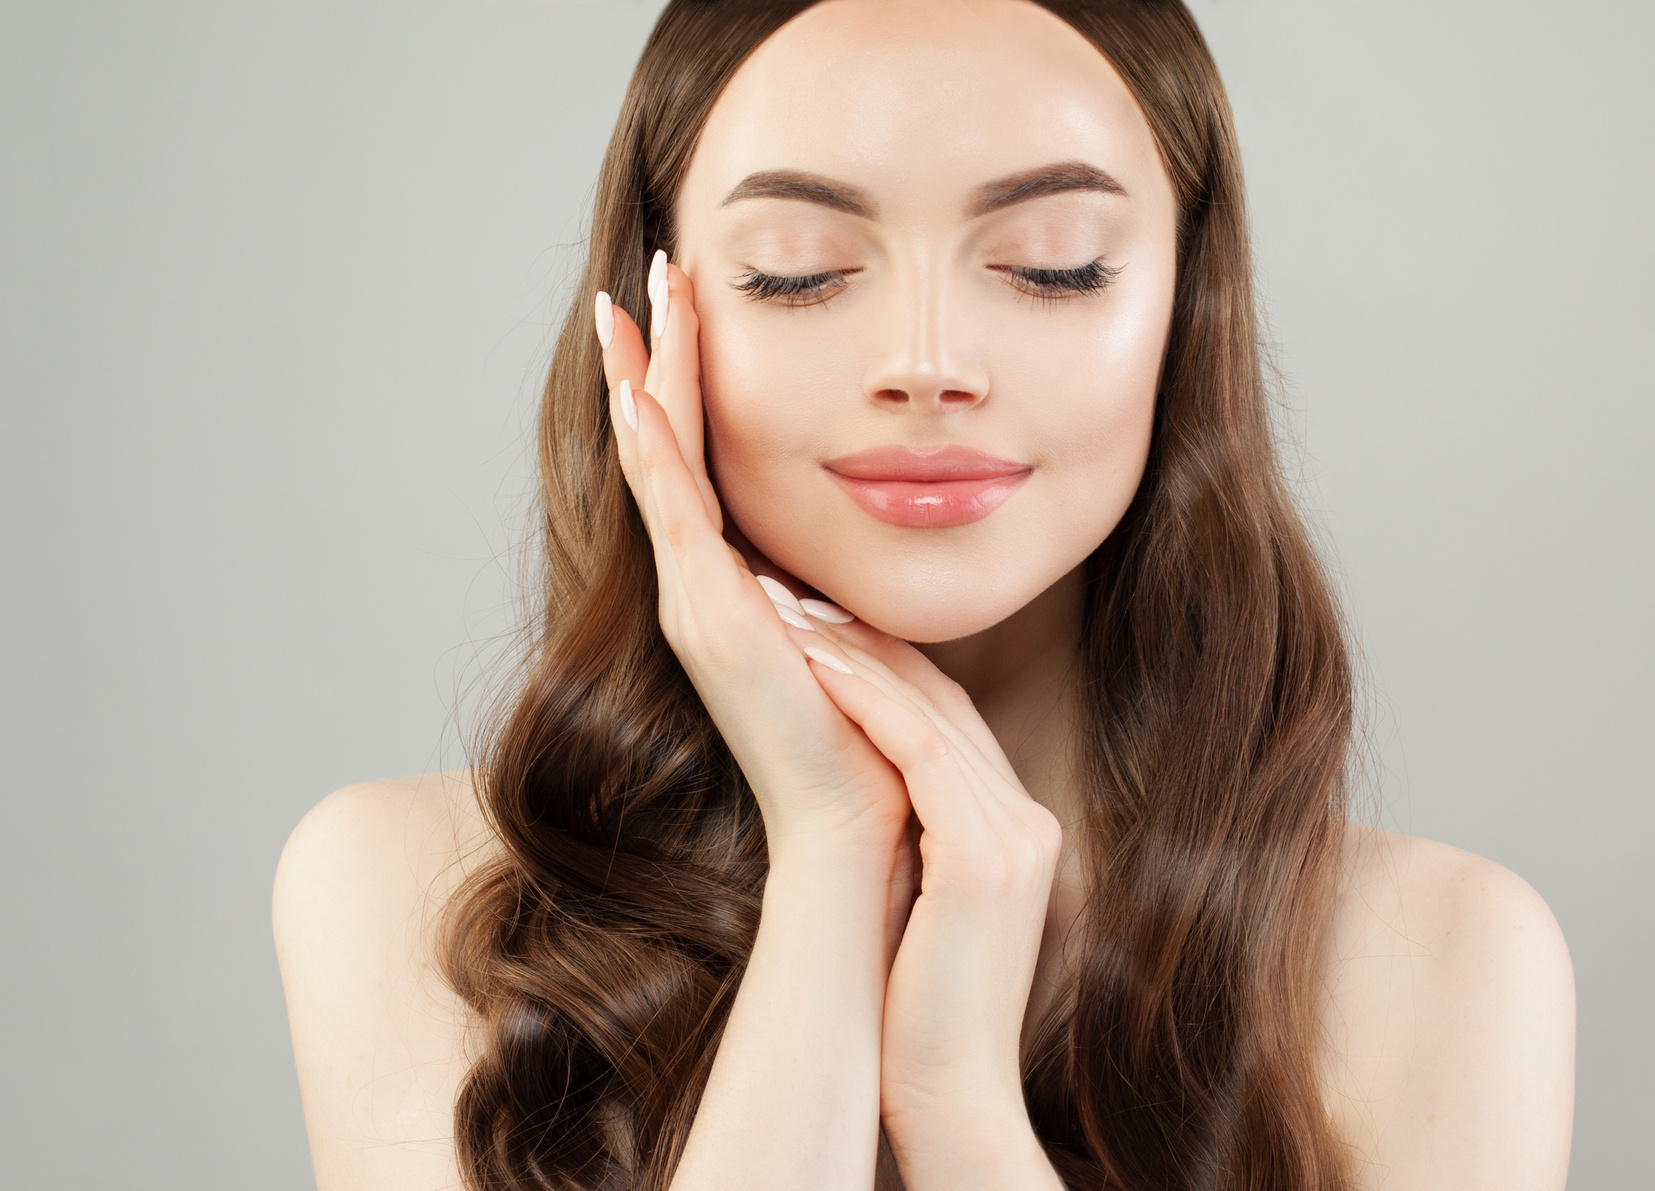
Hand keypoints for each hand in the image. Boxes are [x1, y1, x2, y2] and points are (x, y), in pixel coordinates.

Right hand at [597, 253, 908, 847]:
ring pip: (657, 462)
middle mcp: (699, 588)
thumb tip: (855, 550)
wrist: (861, 830)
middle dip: (656, 354)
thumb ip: (841, 594)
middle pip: (664, 445)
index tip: (686, 308)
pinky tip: (637, 390)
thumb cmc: (875, 749)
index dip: (689, 384)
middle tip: (648, 270)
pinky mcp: (711, 620)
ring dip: (645, 376)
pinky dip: (652, 447)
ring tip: (633, 301)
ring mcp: (696, 601)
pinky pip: (671, 513)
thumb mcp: (859, 641)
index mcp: (734, 590)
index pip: (699, 462)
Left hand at [789, 620, 1064, 1180]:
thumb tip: (871, 821)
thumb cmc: (920, 1022)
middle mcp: (1026, 822)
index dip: (884, 668)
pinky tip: (814, 668)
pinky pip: (924, 753)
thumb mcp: (926, 917)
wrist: (953, 1098)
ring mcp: (1014, 837)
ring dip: (854, 655)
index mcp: (1016, 834)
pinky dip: (868, 703)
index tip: (819, 625)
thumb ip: (921, 855)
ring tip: (787, 612)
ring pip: (931, 714)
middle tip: (794, 591)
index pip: (951, 723)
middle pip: (946, 701)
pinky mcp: (983, 859)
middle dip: (866, 641)